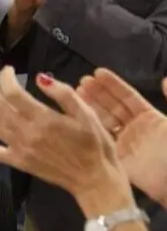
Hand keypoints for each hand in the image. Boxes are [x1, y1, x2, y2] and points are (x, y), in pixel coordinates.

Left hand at [0, 67, 125, 200]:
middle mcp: (27, 133)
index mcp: (44, 119)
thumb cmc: (95, 144)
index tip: (7, 70)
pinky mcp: (16, 161)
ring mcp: (18, 148)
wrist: (94, 179)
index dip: (6, 78)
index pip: (14, 94)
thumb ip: (64, 94)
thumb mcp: (88, 114)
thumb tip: (40, 77)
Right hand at [77, 68, 166, 205]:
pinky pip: (99, 139)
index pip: (128, 97)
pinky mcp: (115, 157)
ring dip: (89, 107)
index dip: (113, 85)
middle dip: (97, 93)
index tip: (98, 73)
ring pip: (103, 121)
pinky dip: (87, 128)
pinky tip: (74, 117)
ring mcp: (124, 143)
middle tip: (81, 82)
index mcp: (151, 118)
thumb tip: (164, 78)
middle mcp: (135, 128)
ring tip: (73, 94)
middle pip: (113, 106)